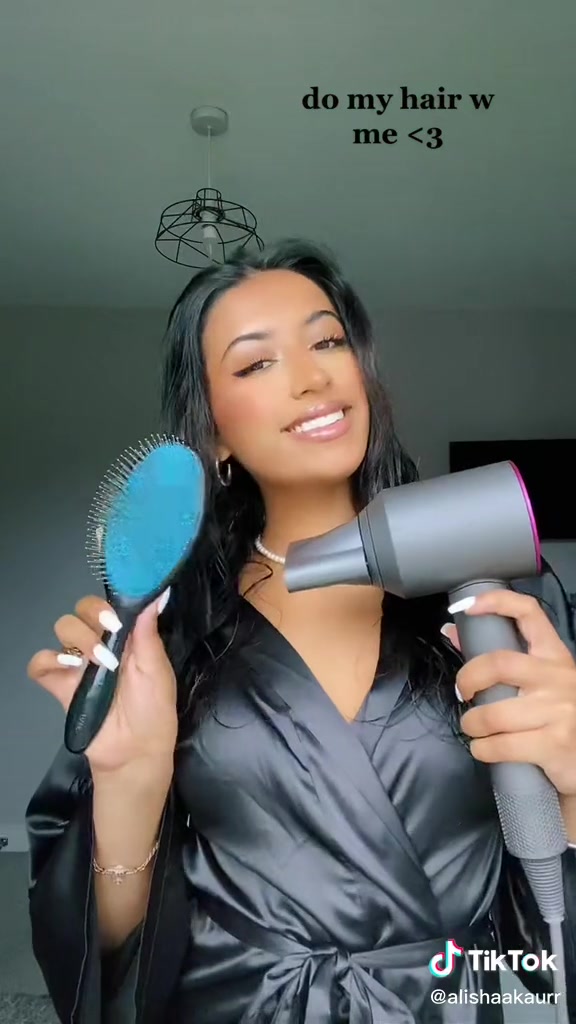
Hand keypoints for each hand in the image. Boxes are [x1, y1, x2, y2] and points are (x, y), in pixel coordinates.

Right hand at [27, 590, 177, 774]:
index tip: (117, 617)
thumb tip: (157, 596)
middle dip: (92, 618)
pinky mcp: (60, 686)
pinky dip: (47, 660)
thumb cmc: (154, 710)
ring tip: (98, 663)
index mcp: (125, 638)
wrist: (136, 752)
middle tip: (109, 639)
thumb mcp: (157, 670)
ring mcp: (78, 664)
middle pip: (81, 611)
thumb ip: (150, 633)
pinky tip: (67, 669)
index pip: (109, 605)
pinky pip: (40, 664)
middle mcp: (100, 645)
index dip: (109, 604)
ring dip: (78, 638)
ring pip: (63, 629)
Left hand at [442, 590, 575, 797]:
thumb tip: (451, 631)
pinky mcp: (554, 744)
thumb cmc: (558, 715)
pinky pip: (502, 746)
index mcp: (554, 655)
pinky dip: (482, 749)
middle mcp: (558, 677)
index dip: (497, 602)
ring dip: (472, 724)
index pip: (530, 612)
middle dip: (468, 678)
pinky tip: (484, 748)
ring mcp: (559, 711)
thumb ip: (498, 658)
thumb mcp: (538, 682)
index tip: (469, 608)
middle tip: (462, 692)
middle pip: (499, 664)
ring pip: (494, 714)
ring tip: (473, 728)